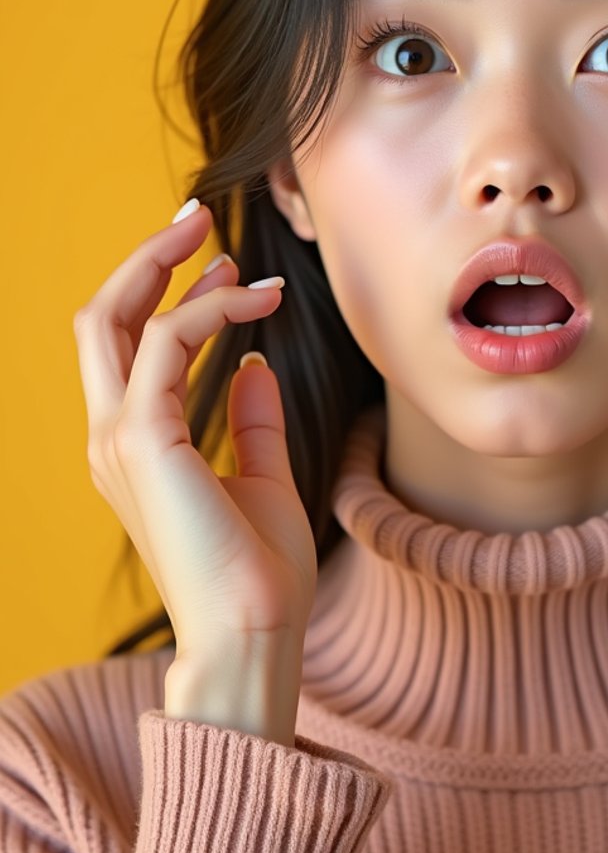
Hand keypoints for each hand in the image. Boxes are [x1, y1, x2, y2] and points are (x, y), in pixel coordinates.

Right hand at [73, 200, 316, 664]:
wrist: (253, 634)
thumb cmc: (258, 574)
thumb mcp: (262, 479)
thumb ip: (254, 423)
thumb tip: (254, 366)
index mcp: (132, 448)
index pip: (127, 348)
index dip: (165, 294)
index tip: (223, 265)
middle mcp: (112, 438)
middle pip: (101, 319)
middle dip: (145, 259)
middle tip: (198, 218)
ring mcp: (118, 438)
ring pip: (117, 318)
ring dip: (175, 271)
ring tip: (236, 252)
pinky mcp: (143, 439)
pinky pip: (167, 342)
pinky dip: (212, 310)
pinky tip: (258, 301)